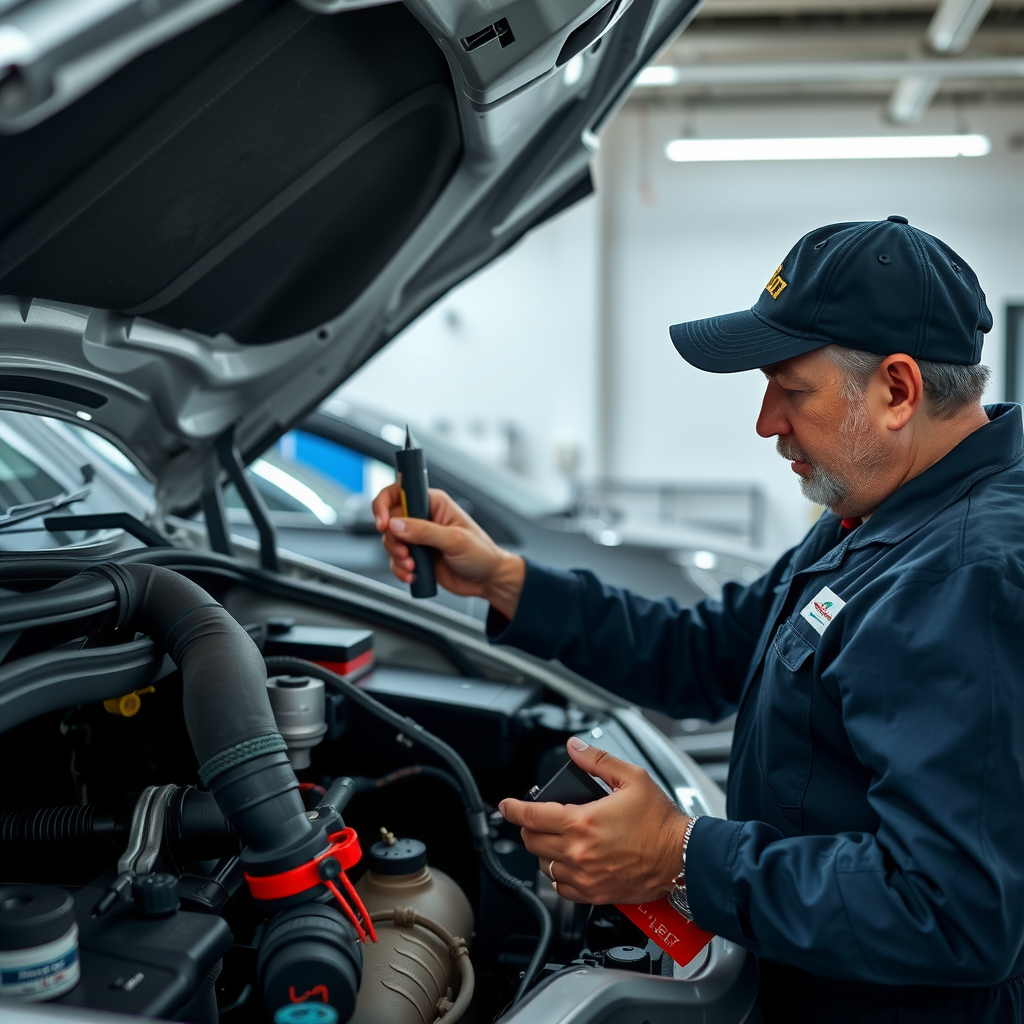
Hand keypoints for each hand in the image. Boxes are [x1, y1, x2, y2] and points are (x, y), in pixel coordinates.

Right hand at [371, 483, 525, 618]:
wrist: (487, 580)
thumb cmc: (481, 553)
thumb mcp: (454, 540)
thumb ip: (424, 531)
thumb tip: (396, 524)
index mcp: (434, 503)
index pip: (398, 492)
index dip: (384, 505)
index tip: (383, 524)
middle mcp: (423, 517)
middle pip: (389, 521)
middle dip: (393, 540)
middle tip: (406, 554)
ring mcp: (418, 538)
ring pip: (390, 542)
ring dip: (397, 557)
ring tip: (413, 567)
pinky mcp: (417, 556)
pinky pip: (396, 560)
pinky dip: (400, 570)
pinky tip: (414, 575)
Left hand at [499, 737, 689, 904]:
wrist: (682, 858)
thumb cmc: (660, 822)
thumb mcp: (632, 778)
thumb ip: (597, 761)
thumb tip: (574, 747)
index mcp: (583, 822)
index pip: (532, 816)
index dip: (514, 809)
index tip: (506, 806)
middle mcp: (579, 852)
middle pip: (532, 842)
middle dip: (529, 828)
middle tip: (538, 818)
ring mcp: (585, 876)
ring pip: (544, 865)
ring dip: (544, 850)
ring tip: (558, 838)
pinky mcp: (595, 894)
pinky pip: (561, 888)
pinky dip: (558, 874)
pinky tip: (568, 862)